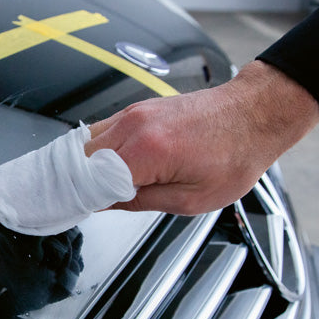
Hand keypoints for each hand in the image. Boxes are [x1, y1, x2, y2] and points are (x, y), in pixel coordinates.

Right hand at [84, 61, 318, 214]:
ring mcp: (134, 112)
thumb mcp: (190, 200)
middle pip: (80, 156)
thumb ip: (140, 201)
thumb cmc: (235, 155)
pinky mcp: (139, 108)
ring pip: (87, 141)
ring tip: (83, 187)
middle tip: (68, 203)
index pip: (89, 178)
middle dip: (72, 181)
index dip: (73, 197)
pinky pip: (104, 129)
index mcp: (148, 151)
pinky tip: (101, 167)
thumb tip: (105, 203)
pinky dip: (96, 150)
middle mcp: (135, 125)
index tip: (63, 210)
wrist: (255, 114)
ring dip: (82, 165)